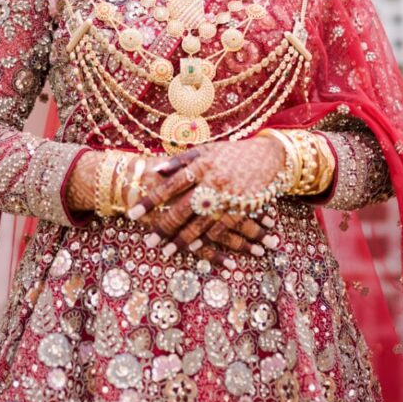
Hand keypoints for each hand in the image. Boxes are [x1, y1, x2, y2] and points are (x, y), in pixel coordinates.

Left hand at [129, 138, 284, 261]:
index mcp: (201, 166)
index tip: (133, 214)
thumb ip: (182, 160)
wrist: (269, 158)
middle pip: (181, 209)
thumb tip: (157, 170)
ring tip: (165, 251)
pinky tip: (192, 248)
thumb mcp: (208, 150)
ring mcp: (226, 198)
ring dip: (180, 240)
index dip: (150, 201)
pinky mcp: (240, 210)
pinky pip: (219, 229)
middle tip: (148, 241)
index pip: (169, 186)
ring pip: (199, 224)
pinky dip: (204, 240)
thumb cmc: (233, 153)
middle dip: (162, 227)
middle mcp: (212, 183)